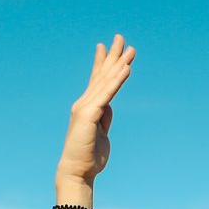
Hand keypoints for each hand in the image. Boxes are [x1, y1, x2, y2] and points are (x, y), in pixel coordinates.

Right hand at [58, 34, 135, 184]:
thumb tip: (109, 107)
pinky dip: (117, 80)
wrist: (78, 170)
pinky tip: (126, 69)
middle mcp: (85, 103)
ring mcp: (86, 108)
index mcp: (89, 107)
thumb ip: (104, 117)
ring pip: (106, 81)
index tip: (106, 46)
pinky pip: (107, 94)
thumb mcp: (101, 132)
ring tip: (130, 49)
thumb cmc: (89, 155)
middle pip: (102, 75)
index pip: (97, 80)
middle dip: (112, 55)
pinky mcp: (89, 115)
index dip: (103, 62)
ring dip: (119, 64)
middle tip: (121, 37)